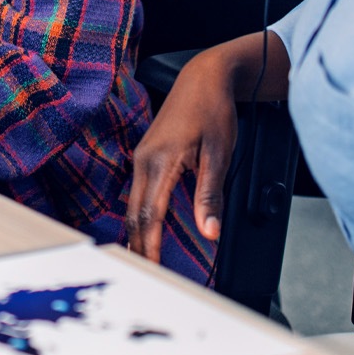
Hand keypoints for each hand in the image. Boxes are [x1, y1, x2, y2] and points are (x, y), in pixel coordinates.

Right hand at [126, 47, 238, 260]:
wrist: (204, 77)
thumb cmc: (213, 111)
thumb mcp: (219, 154)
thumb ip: (210, 196)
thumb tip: (210, 234)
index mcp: (161, 161)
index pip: (151, 214)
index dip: (151, 246)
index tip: (155, 272)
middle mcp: (144, 160)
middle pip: (135, 213)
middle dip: (139, 246)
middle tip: (146, 277)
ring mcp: (142, 156)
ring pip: (133, 204)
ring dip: (138, 233)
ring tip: (144, 261)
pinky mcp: (147, 155)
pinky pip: (139, 192)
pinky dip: (141, 216)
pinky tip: (147, 230)